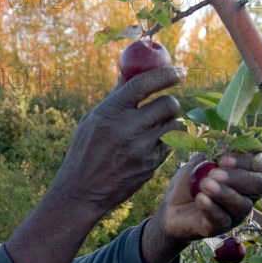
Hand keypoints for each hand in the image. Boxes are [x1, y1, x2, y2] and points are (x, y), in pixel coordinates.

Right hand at [49, 66, 183, 214]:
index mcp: (110, 112)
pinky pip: (169, 146)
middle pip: (167, 104)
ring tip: (154, 129)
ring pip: (174, 125)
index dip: (166, 74)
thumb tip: (129, 71)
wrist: (81, 191)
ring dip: (170, 123)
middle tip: (164, 107)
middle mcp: (127, 128)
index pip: (144, 84)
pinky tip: (149, 147)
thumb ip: (115, 97)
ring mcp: (140, 149)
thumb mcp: (92, 120)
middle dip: (170, 103)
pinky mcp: (150, 166)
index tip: (180, 71)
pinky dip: (164, 142)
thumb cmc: (85, 151)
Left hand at [159, 152, 261, 240]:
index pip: (260, 165)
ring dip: (224, 193)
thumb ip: (213, 152)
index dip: (246, 161)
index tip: (222, 159)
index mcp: (246, 175)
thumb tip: (226, 142)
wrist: (170, 207)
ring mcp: (236, 214)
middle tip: (214, 174)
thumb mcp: (199, 162)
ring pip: (243, 205)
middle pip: (260, 185)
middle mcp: (247, 195)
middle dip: (238, 177)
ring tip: (204, 185)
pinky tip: (200, 199)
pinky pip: (223, 219)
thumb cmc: (189, 183)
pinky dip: (212, 208)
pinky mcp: (220, 228)